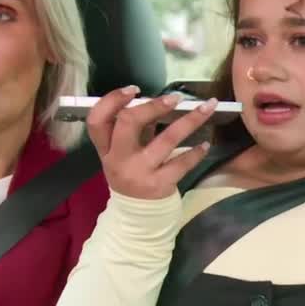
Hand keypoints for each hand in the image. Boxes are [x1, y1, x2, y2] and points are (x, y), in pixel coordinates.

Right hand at [88, 86, 216, 199]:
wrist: (137, 216)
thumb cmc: (132, 174)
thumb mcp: (122, 154)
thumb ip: (132, 129)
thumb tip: (156, 100)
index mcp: (105, 148)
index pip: (97, 120)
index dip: (112, 100)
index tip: (134, 89)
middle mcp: (118, 159)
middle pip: (128, 122)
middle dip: (153, 105)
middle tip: (175, 98)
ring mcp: (139, 172)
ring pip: (166, 139)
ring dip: (190, 121)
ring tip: (207, 108)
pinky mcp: (159, 185)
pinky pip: (182, 163)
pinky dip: (196, 152)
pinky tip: (205, 144)